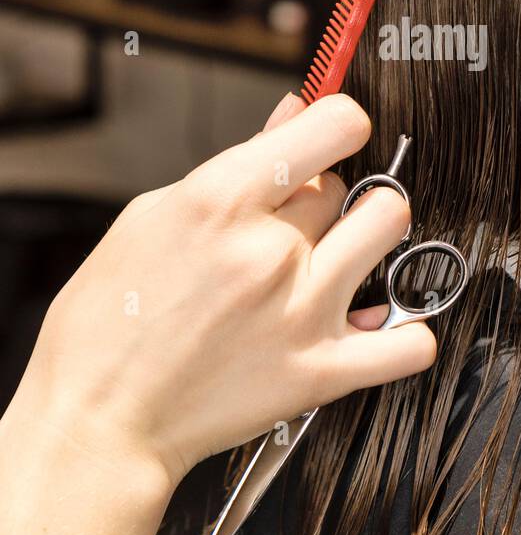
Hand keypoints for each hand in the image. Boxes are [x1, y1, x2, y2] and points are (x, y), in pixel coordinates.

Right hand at [14, 94, 434, 490]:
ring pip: (388, 228)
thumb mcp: (152, 215)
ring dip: (367, 236)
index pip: (335, 124)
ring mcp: (301, 310)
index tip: (332, 136)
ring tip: (335, 259)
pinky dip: (404, 333)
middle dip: (320, 198)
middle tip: (288, 228)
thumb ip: (237, 161)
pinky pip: (410, 341)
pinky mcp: (321, 372)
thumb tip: (293, 115)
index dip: (339, 123)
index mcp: (221, 199)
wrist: (97, 419)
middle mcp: (270, 249)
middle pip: (345, 184)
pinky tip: (375, 325)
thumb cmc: (109, 320)